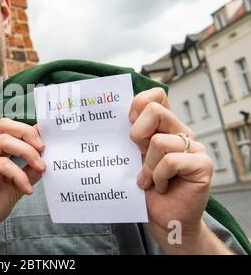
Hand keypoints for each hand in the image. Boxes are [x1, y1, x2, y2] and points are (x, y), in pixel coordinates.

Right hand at [0, 118, 45, 245]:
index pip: (9, 127)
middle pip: (5, 125)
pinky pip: (1, 163)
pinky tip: (26, 188)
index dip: (29, 130)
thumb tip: (45, 154)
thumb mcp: (16, 184)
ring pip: (4, 141)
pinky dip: (18, 174)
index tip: (47, 141)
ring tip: (40, 168)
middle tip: (43, 149)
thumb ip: (28, 168)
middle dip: (28, 134)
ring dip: (27, 153)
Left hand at [129, 88, 217, 251]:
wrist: (163, 219)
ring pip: (159, 141)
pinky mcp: (202, 164)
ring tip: (149, 180)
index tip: (129, 120)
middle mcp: (180, 132)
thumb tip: (113, 118)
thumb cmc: (145, 189)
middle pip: (155, 110)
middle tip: (137, 156)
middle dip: (137, 135)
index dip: (140, 102)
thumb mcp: (133, 158)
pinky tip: (162, 187)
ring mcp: (194, 147)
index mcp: (164, 127)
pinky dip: (160, 177)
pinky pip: (171, 161)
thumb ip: (131, 137)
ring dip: (147, 166)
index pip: (157, 95)